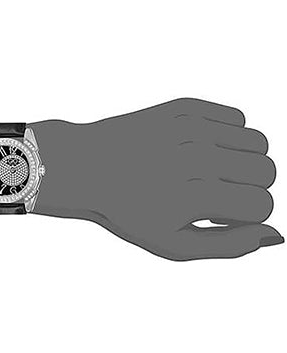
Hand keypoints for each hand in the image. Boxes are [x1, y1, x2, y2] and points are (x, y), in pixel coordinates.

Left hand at [33, 98, 282, 260]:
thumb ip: (228, 246)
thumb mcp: (170, 245)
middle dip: (250, 188)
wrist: (84, 168)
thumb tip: (276, 234)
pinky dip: (229, 135)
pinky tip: (201, 148)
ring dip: (243, 161)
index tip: (216, 215)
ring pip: (258, 141)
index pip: (262, 204)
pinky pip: (237, 117)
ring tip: (210, 172)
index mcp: (189, 198)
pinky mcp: (181, 107)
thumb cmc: (127, 211)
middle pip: (267, 170)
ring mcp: (186, 128)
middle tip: (214, 194)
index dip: (246, 215)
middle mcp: (191, 159)